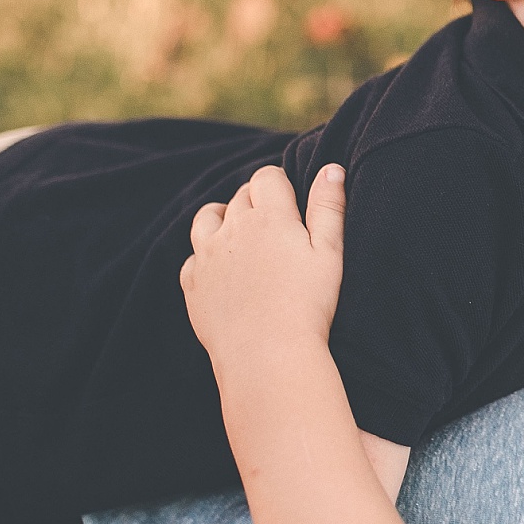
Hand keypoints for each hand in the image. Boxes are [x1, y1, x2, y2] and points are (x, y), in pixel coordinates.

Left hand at [181, 164, 345, 376]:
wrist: (267, 355)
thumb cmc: (308, 304)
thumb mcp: (330, 253)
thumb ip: (328, 207)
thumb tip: (331, 168)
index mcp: (269, 216)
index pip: (267, 177)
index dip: (280, 183)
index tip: (292, 201)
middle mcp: (232, 228)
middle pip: (240, 196)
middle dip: (257, 202)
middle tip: (277, 227)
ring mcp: (206, 255)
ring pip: (207, 217)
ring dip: (223, 218)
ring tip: (242, 235)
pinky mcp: (193, 284)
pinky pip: (192, 257)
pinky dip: (206, 256)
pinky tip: (224, 271)